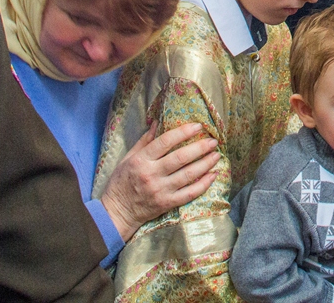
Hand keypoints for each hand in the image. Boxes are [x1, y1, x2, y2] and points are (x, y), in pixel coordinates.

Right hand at [100, 122, 220, 240]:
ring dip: (205, 164)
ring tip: (216, 155)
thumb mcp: (128, 158)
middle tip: (213, 141)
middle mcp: (151, 174)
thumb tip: (157, 122)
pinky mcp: (167, 204)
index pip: (165, 142)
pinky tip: (213, 175)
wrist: (117, 212)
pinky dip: (204, 184)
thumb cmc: (121, 182)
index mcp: (141, 160)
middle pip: (180, 158)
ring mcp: (160, 190)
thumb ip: (144, 141)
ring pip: (188, 174)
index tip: (198, 126)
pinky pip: (190, 193)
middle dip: (200, 147)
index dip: (183, 132)